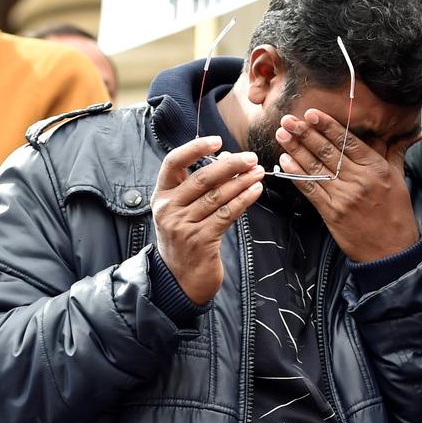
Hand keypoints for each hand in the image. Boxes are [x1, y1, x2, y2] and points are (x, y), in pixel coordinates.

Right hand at [152, 136, 264, 303]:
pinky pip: (227, 214)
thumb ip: (198, 188)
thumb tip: (229, 160)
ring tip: (258, 173)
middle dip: (231, 165)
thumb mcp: (182, 211)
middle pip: (202, 178)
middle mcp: (169, 209)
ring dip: (242, 182)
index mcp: (162, 196)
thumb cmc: (186, 239)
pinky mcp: (201, 240)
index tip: (217, 141)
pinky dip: (244, 200)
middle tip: (251, 158)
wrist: (180, 281)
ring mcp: (183, 226)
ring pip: (218, 196)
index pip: (173, 162)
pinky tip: (255, 191)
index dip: (195, 148)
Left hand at [275, 108, 421, 262]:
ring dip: (296, 150)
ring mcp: (344, 196)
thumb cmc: (396, 213)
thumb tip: (411, 133)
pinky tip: (285, 162)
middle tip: (287, 119)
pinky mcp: (331, 212)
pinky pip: (311, 189)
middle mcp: (359, 180)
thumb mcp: (398, 178)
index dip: (328, 126)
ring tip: (282, 135)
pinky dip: (296, 175)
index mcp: (375, 168)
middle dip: (305, 133)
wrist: (391, 251)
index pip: (348, 141)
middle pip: (327, 151)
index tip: (311, 113)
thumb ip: (396, 152)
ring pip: (315, 168)